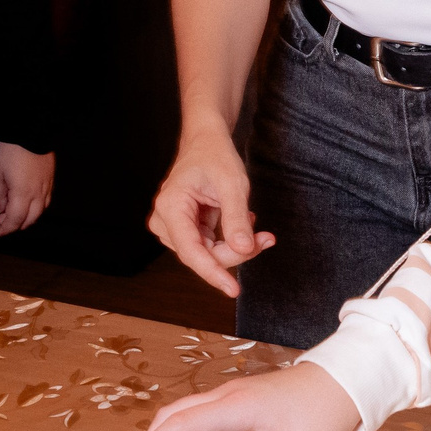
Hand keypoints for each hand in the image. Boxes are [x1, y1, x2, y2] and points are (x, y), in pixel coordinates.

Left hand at [0, 143, 54, 236]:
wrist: (29, 130)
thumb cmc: (10, 150)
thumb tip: (0, 207)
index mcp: (22, 194)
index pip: (15, 220)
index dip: (5, 229)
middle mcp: (38, 193)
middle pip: (30, 220)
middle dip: (16, 225)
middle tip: (3, 222)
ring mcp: (46, 186)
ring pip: (40, 212)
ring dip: (27, 218)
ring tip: (15, 213)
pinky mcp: (50, 179)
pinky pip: (46, 200)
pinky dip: (37, 208)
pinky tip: (28, 203)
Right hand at [147, 124, 274, 296]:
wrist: (206, 141)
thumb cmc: (215, 156)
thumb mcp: (233, 184)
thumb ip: (236, 218)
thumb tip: (242, 248)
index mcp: (171, 207)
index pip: (191, 251)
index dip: (213, 272)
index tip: (234, 289)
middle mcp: (165, 221)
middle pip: (203, 255)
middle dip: (236, 252)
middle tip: (266, 238)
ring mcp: (173, 227)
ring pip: (208, 254)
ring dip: (236, 246)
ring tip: (254, 223)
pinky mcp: (184, 230)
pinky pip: (210, 246)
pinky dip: (231, 239)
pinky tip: (242, 220)